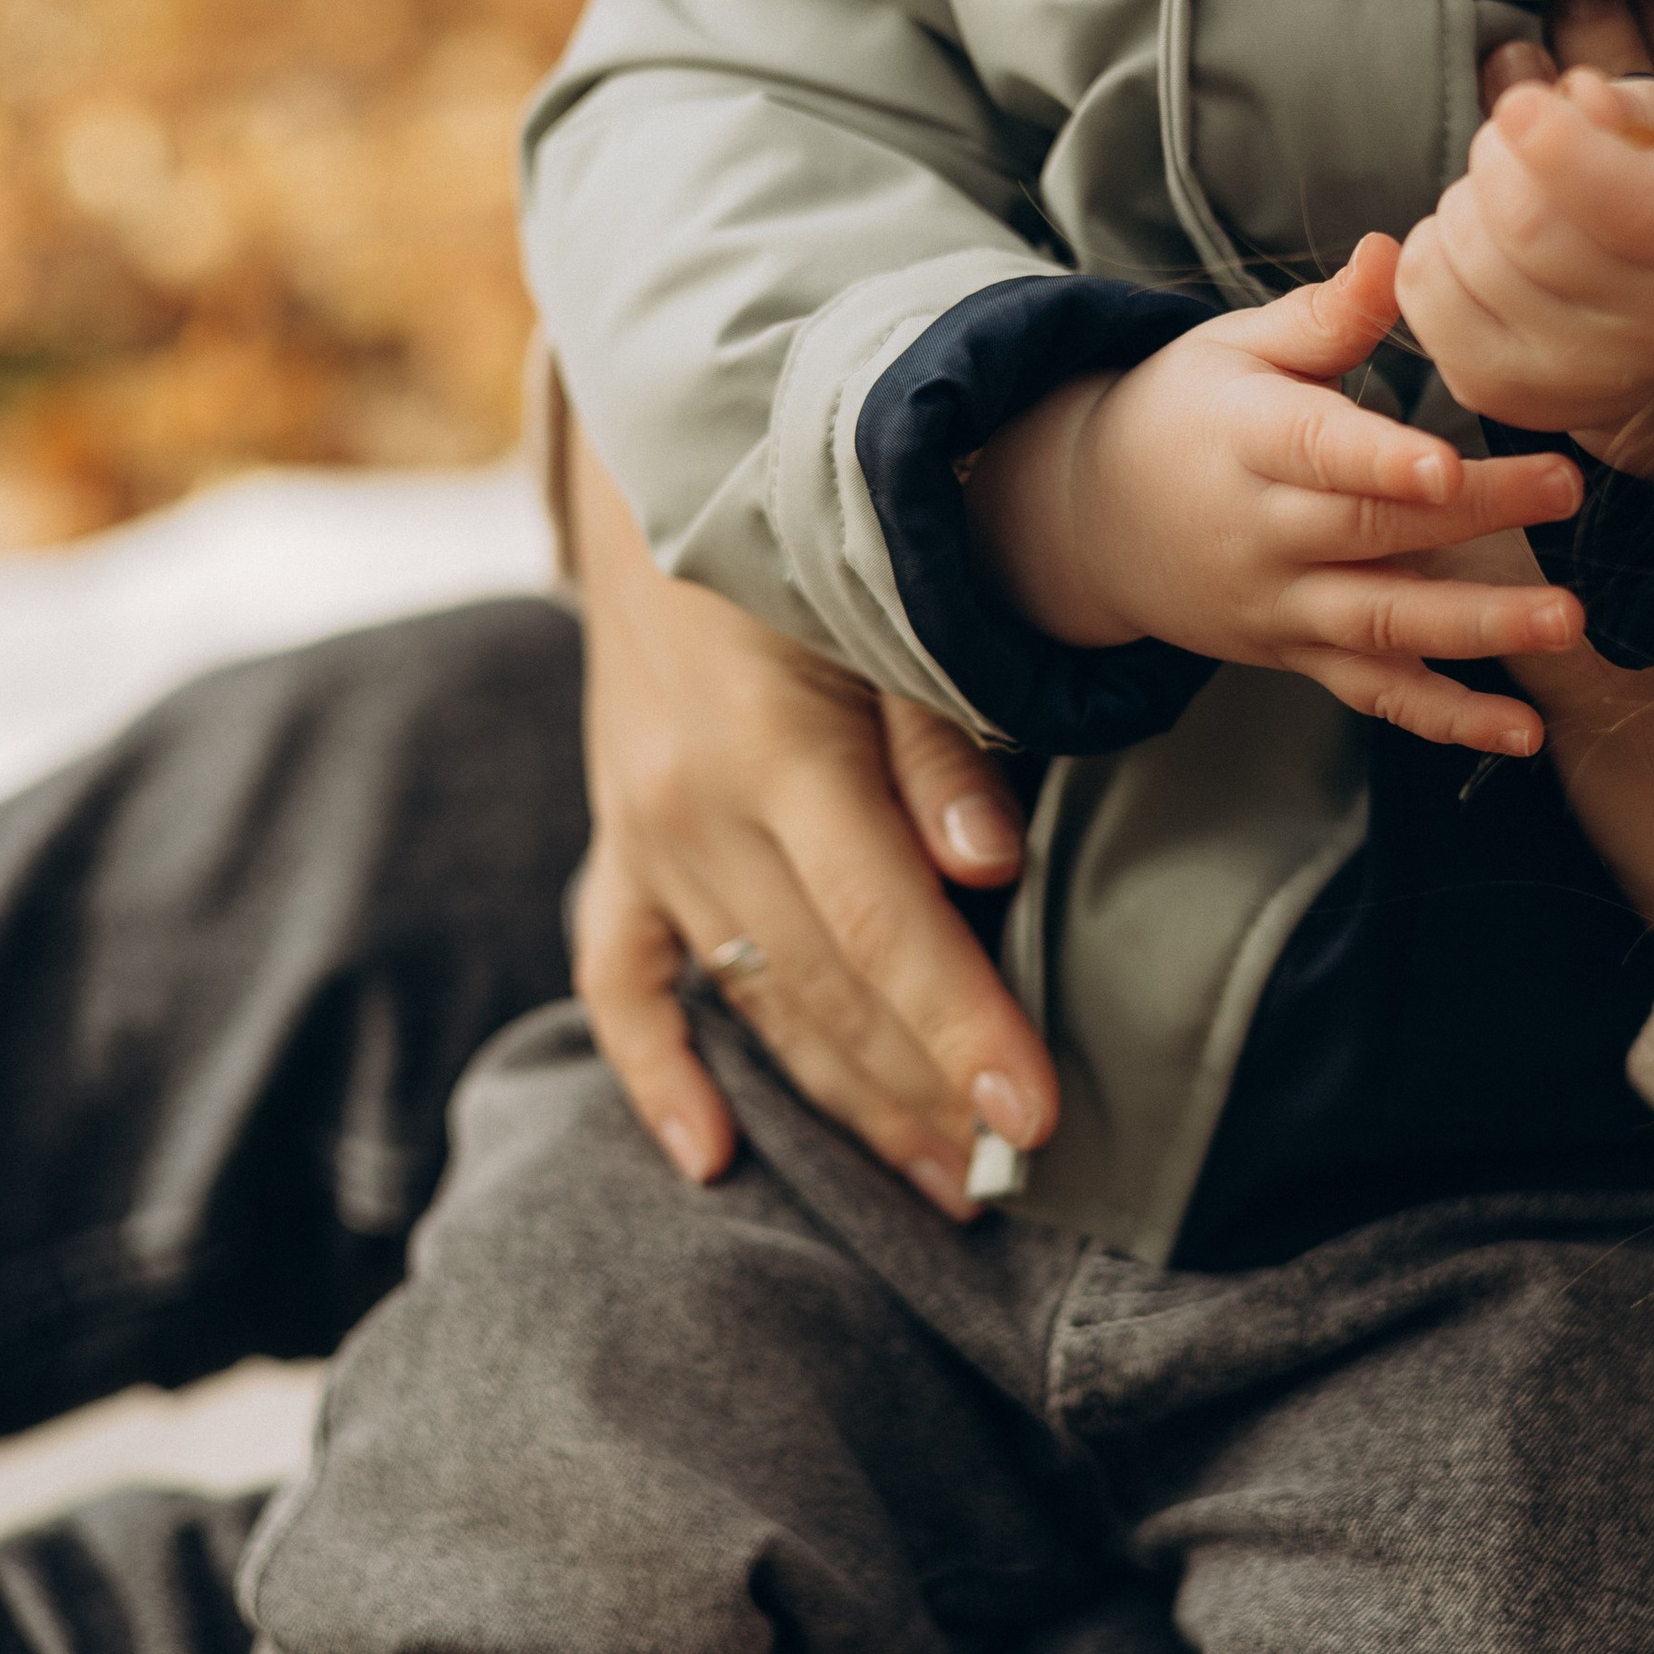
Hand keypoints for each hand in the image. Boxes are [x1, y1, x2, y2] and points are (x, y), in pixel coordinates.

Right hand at [569, 424, 1056, 1214]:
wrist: (665, 468)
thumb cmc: (821, 536)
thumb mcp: (889, 606)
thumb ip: (939, 737)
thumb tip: (990, 867)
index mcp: (774, 751)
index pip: (881, 926)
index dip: (962, 1027)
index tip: (1036, 1122)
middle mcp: (691, 810)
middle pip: (820, 990)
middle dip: (919, 1094)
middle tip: (1008, 1182)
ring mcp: (642, 835)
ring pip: (750, 1000)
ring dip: (842, 1103)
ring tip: (936, 1185)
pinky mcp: (617, 843)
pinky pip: (622, 978)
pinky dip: (657, 1070)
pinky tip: (710, 1155)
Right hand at [963, 235, 1586, 761]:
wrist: (1097, 521)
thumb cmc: (1186, 413)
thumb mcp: (1235, 350)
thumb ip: (1324, 318)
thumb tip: (1394, 252)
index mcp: (1248, 442)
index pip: (1317, 451)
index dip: (1380, 460)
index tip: (1446, 463)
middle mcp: (1264, 535)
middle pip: (1372, 530)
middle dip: (1474, 517)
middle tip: (1565, 488)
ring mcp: (1283, 606)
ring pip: (1381, 623)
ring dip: (1477, 629)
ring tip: (1564, 621)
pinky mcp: (1302, 656)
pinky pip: (1378, 694)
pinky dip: (1450, 721)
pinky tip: (1523, 732)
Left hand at [1395, 67, 1653, 481]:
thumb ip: (1638, 105)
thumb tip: (1579, 100)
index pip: (1623, 206)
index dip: (1555, 145)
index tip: (1522, 105)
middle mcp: (1646, 328)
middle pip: (1525, 223)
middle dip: (1498, 155)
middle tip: (1515, 138)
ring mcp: (1567, 373)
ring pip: (1464, 251)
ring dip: (1466, 199)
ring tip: (1508, 200)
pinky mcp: (1495, 389)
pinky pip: (1421, 289)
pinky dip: (1431, 244)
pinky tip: (1476, 242)